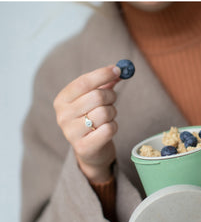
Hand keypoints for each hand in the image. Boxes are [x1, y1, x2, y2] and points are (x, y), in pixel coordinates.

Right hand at [53, 65, 120, 181]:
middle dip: (111, 96)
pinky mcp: (84, 147)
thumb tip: (118, 70)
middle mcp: (62, 116)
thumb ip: (104, 84)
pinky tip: (107, 130)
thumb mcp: (94, 100)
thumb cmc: (92, 120)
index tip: (118, 70)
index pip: (83, 82)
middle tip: (112, 100)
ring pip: (104, 113)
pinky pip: (108, 129)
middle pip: (96, 96)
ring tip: (108, 117)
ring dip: (113, 113)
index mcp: (61, 100)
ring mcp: (71, 133)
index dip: (103, 74)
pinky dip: (113, 127)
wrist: (91, 151)